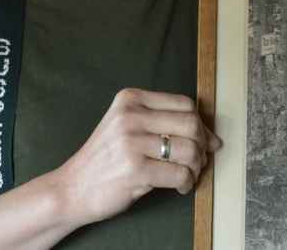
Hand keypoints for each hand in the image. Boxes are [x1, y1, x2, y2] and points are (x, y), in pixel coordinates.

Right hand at [55, 88, 221, 224]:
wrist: (73, 187)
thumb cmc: (106, 159)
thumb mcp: (127, 126)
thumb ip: (163, 124)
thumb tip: (212, 137)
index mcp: (130, 99)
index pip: (184, 103)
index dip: (201, 124)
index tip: (204, 140)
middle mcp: (130, 116)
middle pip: (191, 123)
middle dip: (202, 145)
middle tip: (198, 160)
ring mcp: (131, 142)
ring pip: (189, 149)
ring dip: (196, 166)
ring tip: (188, 173)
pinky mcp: (135, 170)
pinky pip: (180, 173)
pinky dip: (187, 182)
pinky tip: (179, 186)